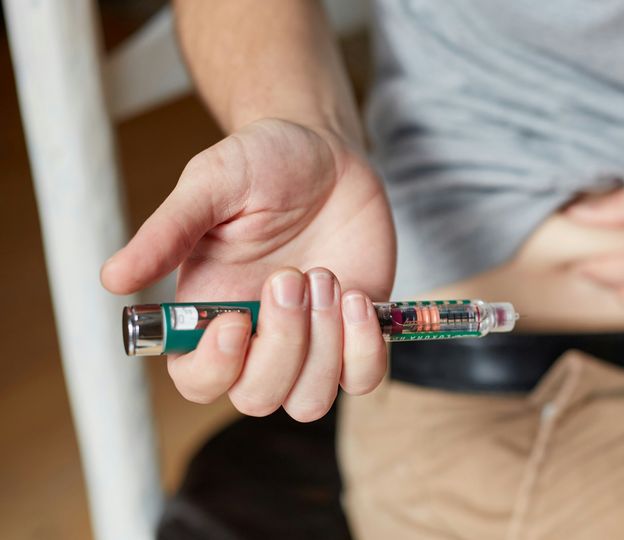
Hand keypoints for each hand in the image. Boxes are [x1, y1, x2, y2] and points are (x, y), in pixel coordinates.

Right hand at [101, 118, 395, 420]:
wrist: (327, 153)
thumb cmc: (262, 165)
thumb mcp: (211, 184)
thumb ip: (167, 232)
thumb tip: (112, 279)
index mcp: (209, 314)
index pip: (198, 381)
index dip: (216, 367)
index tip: (237, 319)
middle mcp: (258, 339)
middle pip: (259, 397)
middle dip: (282, 344)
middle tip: (293, 275)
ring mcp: (311, 342)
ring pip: (310, 400)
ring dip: (324, 346)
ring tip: (326, 276)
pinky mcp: (356, 333)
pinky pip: (364, 377)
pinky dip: (366, 349)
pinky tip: (356, 297)